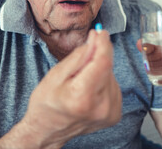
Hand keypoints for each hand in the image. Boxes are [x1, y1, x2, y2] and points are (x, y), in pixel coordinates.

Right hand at [20, 30, 121, 147]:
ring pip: (111, 75)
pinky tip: (90, 89)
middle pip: (108, 67)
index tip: (101, 32)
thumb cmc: (46, 102)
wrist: (48, 131)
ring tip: (81, 81)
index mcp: (82, 96)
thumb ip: (79, 56)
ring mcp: (110, 113)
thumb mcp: (55, 74)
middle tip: (79, 64)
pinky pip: (113, 86)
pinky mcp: (115, 114)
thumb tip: (96, 38)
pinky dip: (103, 81)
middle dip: (97, 57)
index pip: (103, 62)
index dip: (103, 44)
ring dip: (99, 71)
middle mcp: (101, 107)